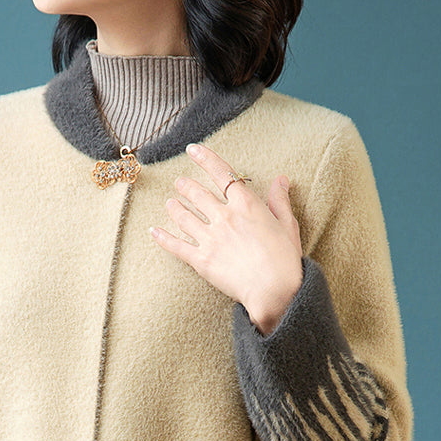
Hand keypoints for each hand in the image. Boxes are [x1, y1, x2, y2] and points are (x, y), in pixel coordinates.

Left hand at [149, 142, 303, 334]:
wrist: (274, 290)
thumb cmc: (285, 259)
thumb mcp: (287, 226)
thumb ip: (280, 201)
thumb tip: (281, 179)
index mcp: (247, 205)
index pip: (222, 173)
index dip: (205, 159)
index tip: (192, 150)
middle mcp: (225, 216)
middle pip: (197, 194)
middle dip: (185, 186)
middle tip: (180, 183)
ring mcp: (210, 238)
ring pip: (184, 216)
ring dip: (174, 207)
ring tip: (170, 203)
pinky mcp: (201, 260)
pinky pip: (176, 245)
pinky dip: (163, 237)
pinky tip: (153, 231)